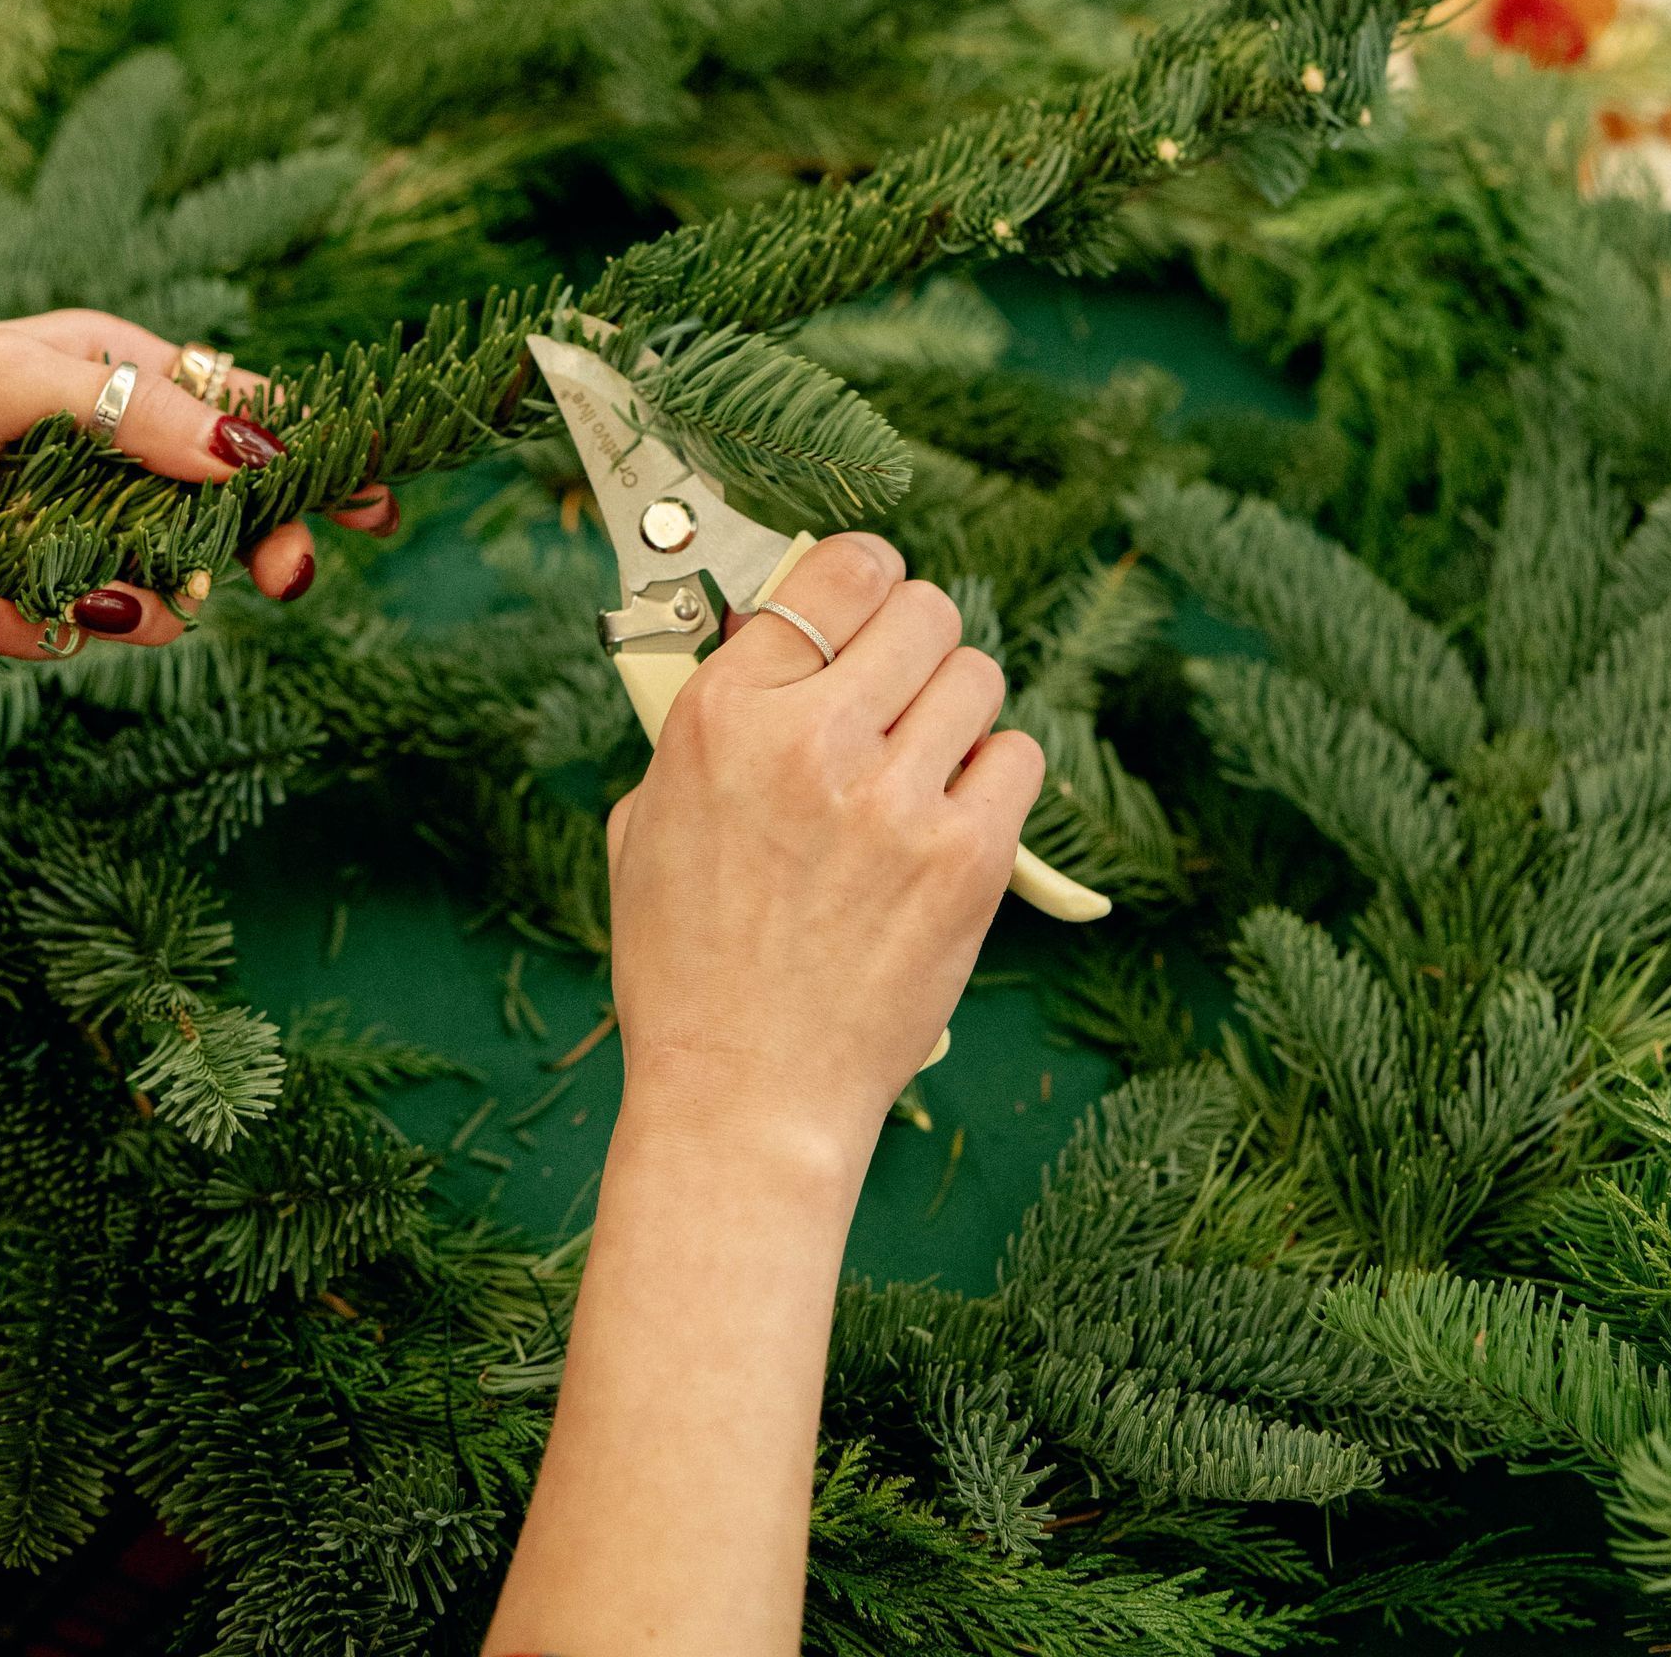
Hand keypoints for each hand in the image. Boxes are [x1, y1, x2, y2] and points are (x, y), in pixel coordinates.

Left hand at [0, 309, 397, 654]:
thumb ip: (141, 410)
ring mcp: (69, 530)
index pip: (242, 414)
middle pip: (224, 513)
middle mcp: (108, 455)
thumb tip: (254, 449)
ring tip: (75, 596)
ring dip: (121, 599)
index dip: (314, 458)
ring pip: (158, 587)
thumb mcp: (17, 379)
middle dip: (249, 547)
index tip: (375, 503)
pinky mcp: (23, 597)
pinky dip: (25, 623)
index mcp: (118, 375)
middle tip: (279, 577)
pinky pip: (70, 630)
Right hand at [604, 533, 1044, 1174]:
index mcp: (724, 719)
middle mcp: (811, 743)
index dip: (863, 573)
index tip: (867, 593)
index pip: (833, 572)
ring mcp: (896, 803)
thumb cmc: (686, 963)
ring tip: (926, 757)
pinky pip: (1020, 757)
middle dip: (915, 638)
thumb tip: (764, 631)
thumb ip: (708, 719)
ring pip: (978, 674)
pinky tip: (955, 812)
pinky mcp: (966, 862)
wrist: (745, 1097)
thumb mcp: (650, 818)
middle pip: (923, 609)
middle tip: (899, 683)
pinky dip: (996, 775)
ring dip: (956, 705)